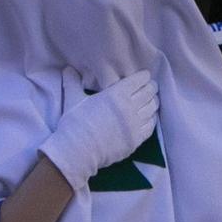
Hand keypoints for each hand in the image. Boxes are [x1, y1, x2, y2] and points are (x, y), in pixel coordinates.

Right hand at [40, 68, 157, 190]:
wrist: (78, 152)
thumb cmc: (75, 124)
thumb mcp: (72, 99)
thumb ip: (73, 82)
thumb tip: (68, 68)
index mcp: (116, 94)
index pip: (140, 80)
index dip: (144, 76)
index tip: (144, 75)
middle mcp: (130, 107)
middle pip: (149, 92)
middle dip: (151, 87)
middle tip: (150, 86)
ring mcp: (135, 125)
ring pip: (153, 108)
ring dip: (153, 102)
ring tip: (151, 100)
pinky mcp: (136, 140)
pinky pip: (151, 125)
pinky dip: (152, 118)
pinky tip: (149, 117)